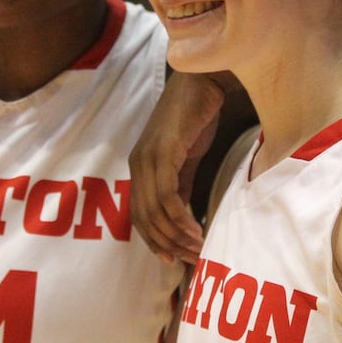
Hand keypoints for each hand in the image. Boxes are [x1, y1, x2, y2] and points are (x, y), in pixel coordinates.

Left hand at [130, 71, 225, 263]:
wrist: (203, 82)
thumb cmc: (196, 117)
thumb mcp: (186, 159)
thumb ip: (181, 186)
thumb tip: (184, 218)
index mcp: (139, 167)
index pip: (139, 215)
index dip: (154, 241)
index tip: (173, 260)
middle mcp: (138, 164)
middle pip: (144, 218)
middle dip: (167, 244)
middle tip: (191, 260)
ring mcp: (148, 158)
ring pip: (155, 211)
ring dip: (177, 235)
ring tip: (198, 248)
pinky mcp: (164, 152)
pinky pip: (167, 195)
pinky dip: (180, 218)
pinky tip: (196, 229)